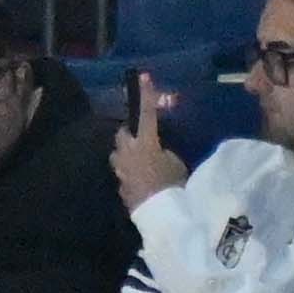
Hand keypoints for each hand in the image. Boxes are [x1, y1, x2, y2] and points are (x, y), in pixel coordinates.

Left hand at [107, 81, 184, 195]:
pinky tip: (141, 182)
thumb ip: (164, 152)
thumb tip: (157, 152)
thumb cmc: (173, 185)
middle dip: (128, 134)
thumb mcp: (176, 163)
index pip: (146, 113)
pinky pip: (122, 175)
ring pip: (117, 155)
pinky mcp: (120, 187)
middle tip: (141, 138)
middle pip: (121, 135)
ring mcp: (121, 171)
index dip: (146, 94)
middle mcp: (128, 154)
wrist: (162, 216)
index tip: (143, 76)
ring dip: (125, 155)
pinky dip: (130, 175)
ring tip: (139, 162)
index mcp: (145, 143)